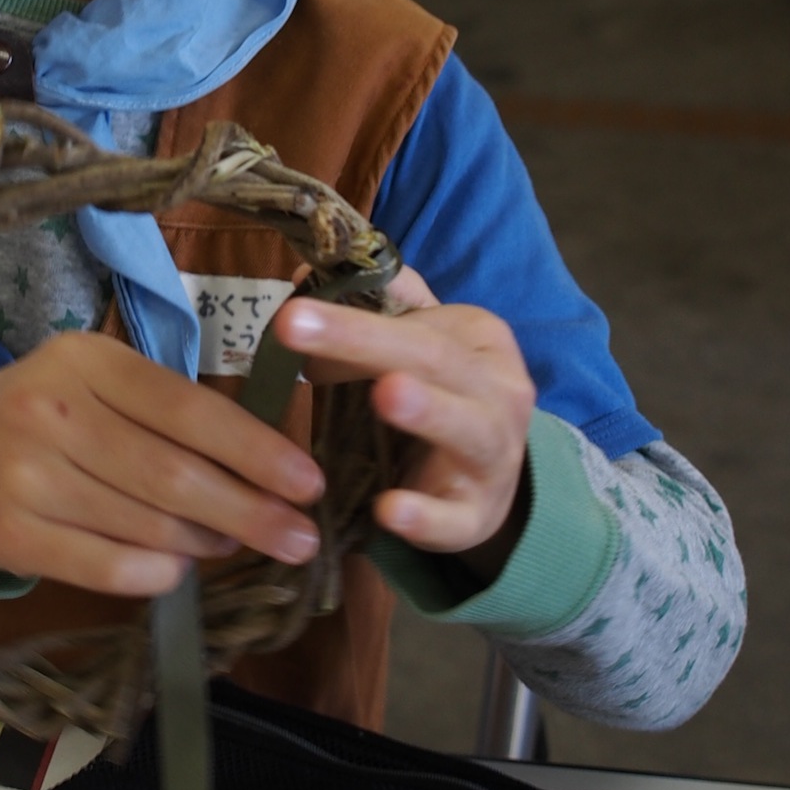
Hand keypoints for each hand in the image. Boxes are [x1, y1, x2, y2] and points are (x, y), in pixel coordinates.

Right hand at [0, 331, 324, 597]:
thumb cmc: (45, 414)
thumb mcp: (97, 381)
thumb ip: (168, 410)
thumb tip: (265, 465)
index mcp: (87, 361)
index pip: (189, 409)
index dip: (256, 451)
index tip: (307, 483)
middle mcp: (53, 412)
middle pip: (174, 474)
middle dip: (250, 511)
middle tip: (300, 539)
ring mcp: (25, 476)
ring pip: (146, 524)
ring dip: (206, 543)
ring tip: (234, 545)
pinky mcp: (9, 535)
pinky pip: (105, 566)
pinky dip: (156, 574)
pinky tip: (179, 569)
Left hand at [271, 268, 533, 566]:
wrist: (493, 478)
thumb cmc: (446, 397)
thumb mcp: (422, 346)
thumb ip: (372, 307)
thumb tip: (305, 270)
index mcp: (480, 341)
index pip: (417, 323)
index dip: (353, 320)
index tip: (290, 314)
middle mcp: (498, 392)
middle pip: (434, 360)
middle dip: (364, 341)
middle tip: (294, 325)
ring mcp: (495, 456)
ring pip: (467, 430)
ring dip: (427, 412)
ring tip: (385, 393)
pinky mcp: (479, 516)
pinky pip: (455, 519)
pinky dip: (426, 517)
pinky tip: (389, 510)